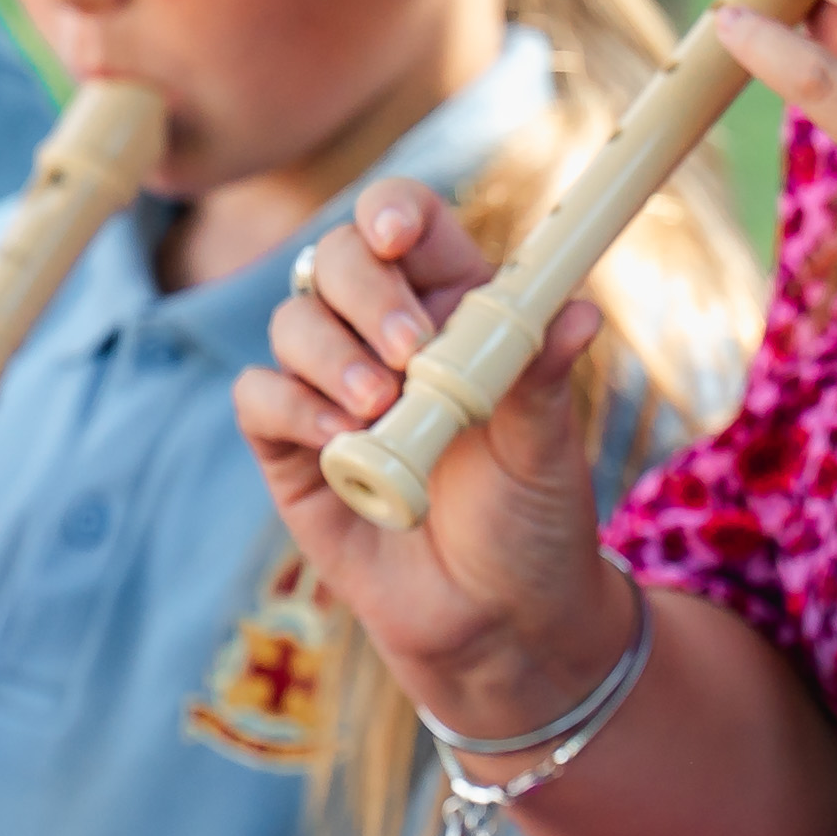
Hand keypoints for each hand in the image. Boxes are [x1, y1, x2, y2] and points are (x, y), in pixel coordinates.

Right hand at [234, 176, 638, 736]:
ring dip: (331, 354)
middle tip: (409, 352)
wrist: (497, 623)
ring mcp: (333, 389)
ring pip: (293, 323)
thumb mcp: (547, 447)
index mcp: (456, 309)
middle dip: (362, 289)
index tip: (398, 237)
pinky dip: (291, 408)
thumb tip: (577, 309)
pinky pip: (259, 397)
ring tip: (380, 409)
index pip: (409, 224)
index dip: (393, 212)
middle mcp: (387, 336)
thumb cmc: (533, 522)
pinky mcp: (291, 449)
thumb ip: (543, 375)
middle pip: (335, 259)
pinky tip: (343, 447)